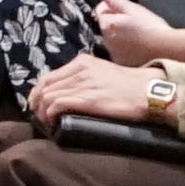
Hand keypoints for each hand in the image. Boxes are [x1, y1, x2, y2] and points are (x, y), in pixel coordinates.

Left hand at [28, 55, 165, 126]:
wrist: (147, 91)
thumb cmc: (130, 86)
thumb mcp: (103, 73)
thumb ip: (86, 77)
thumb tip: (71, 91)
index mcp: (81, 62)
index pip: (49, 76)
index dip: (39, 92)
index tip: (38, 105)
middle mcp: (79, 70)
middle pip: (44, 86)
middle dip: (37, 104)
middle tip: (39, 117)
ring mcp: (82, 83)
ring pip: (47, 96)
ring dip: (42, 112)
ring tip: (47, 123)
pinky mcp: (87, 99)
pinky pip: (56, 105)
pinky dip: (50, 115)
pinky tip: (53, 123)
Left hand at [90, 0, 184, 68]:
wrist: (165, 51)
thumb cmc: (151, 29)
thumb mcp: (133, 8)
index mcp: (106, 25)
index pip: (101, 9)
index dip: (114, 6)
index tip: (127, 9)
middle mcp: (105, 41)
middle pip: (107, 24)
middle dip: (117, 21)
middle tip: (136, 21)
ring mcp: (113, 53)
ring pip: (113, 38)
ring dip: (122, 35)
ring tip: (139, 34)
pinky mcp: (122, 62)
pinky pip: (120, 51)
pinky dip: (127, 47)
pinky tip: (139, 45)